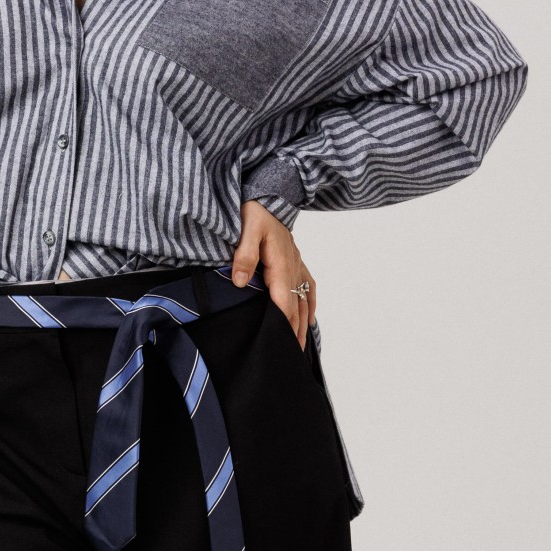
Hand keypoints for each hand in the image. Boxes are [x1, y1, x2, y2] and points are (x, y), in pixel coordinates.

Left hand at [231, 200, 315, 346]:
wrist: (270, 193)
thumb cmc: (256, 210)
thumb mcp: (246, 228)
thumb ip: (244, 254)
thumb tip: (240, 281)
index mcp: (280, 264)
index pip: (282, 302)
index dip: (282, 325)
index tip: (280, 345)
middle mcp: (294, 268)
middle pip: (296, 308)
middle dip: (294, 333)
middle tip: (291, 357)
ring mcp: (298, 265)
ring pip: (304, 301)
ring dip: (303, 325)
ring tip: (300, 348)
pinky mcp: (297, 262)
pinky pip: (309, 288)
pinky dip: (310, 306)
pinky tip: (310, 320)